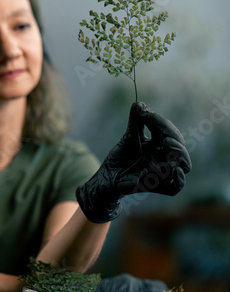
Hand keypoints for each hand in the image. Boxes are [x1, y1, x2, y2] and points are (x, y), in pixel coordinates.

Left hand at [76, 102, 191, 222]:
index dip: (162, 123)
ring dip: (179, 152)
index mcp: (162, 146)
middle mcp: (166, 159)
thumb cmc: (121, 156)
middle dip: (172, 134)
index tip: (146, 114)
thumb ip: (136, 121)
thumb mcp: (130, 136)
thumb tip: (139, 103)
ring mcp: (163, 173)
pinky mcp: (156, 187)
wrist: (108, 174)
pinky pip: (174, 188)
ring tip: (166, 142)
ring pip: (184, 166)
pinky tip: (175, 170)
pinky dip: (179, 180)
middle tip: (156, 126)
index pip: (172, 133)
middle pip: (181, 147)